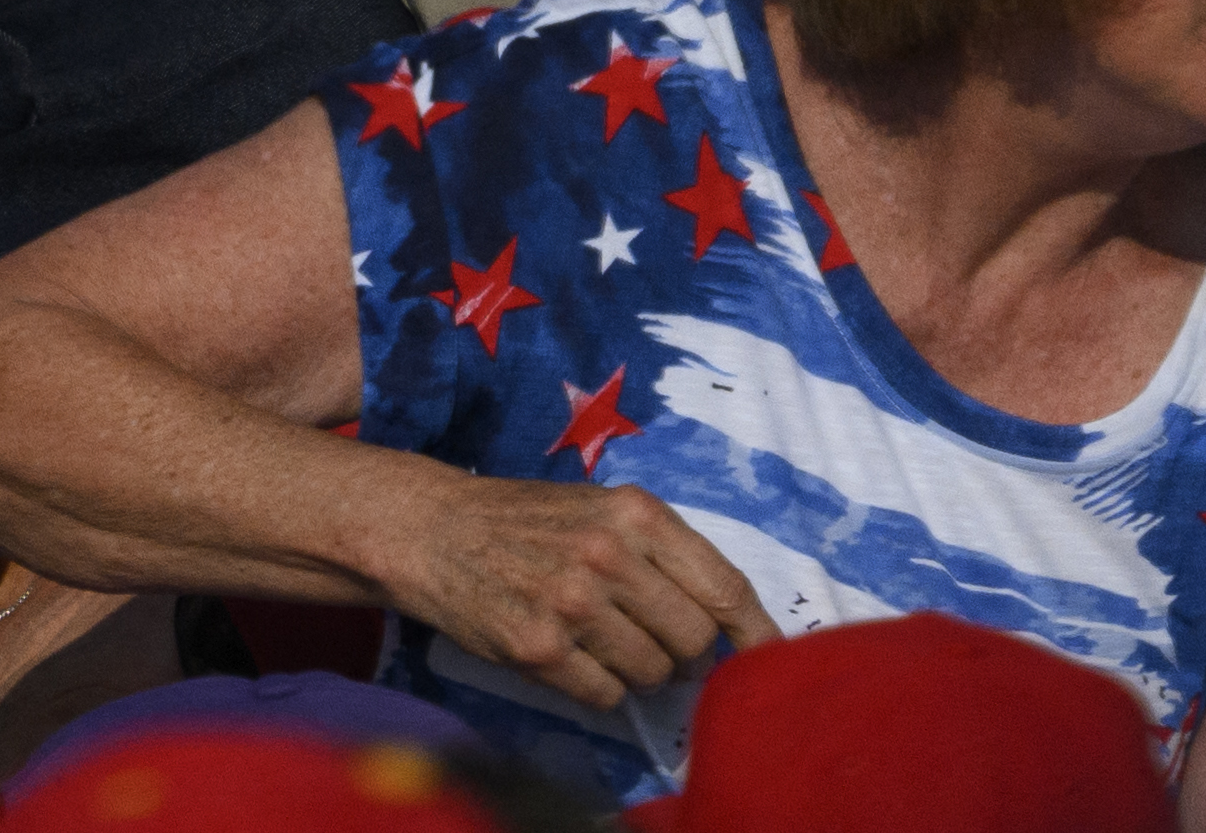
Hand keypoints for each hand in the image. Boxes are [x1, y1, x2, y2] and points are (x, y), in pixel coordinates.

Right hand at [360, 464, 773, 719]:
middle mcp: (608, 555)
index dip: (757, 633)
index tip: (774, 660)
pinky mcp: (538, 648)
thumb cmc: (526, 520)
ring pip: (653, 674)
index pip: (724, 586)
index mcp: (635, 513)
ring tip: (598, 638)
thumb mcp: (601, 510)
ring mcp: (571, 603)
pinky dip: (598, 686)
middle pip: (694, 641)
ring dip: (637, 670)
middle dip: (681, 651)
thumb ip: (663, 556)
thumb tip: (726, 630)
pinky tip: (569, 653)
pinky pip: (606, 695)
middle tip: (647, 635)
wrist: (432, 528)